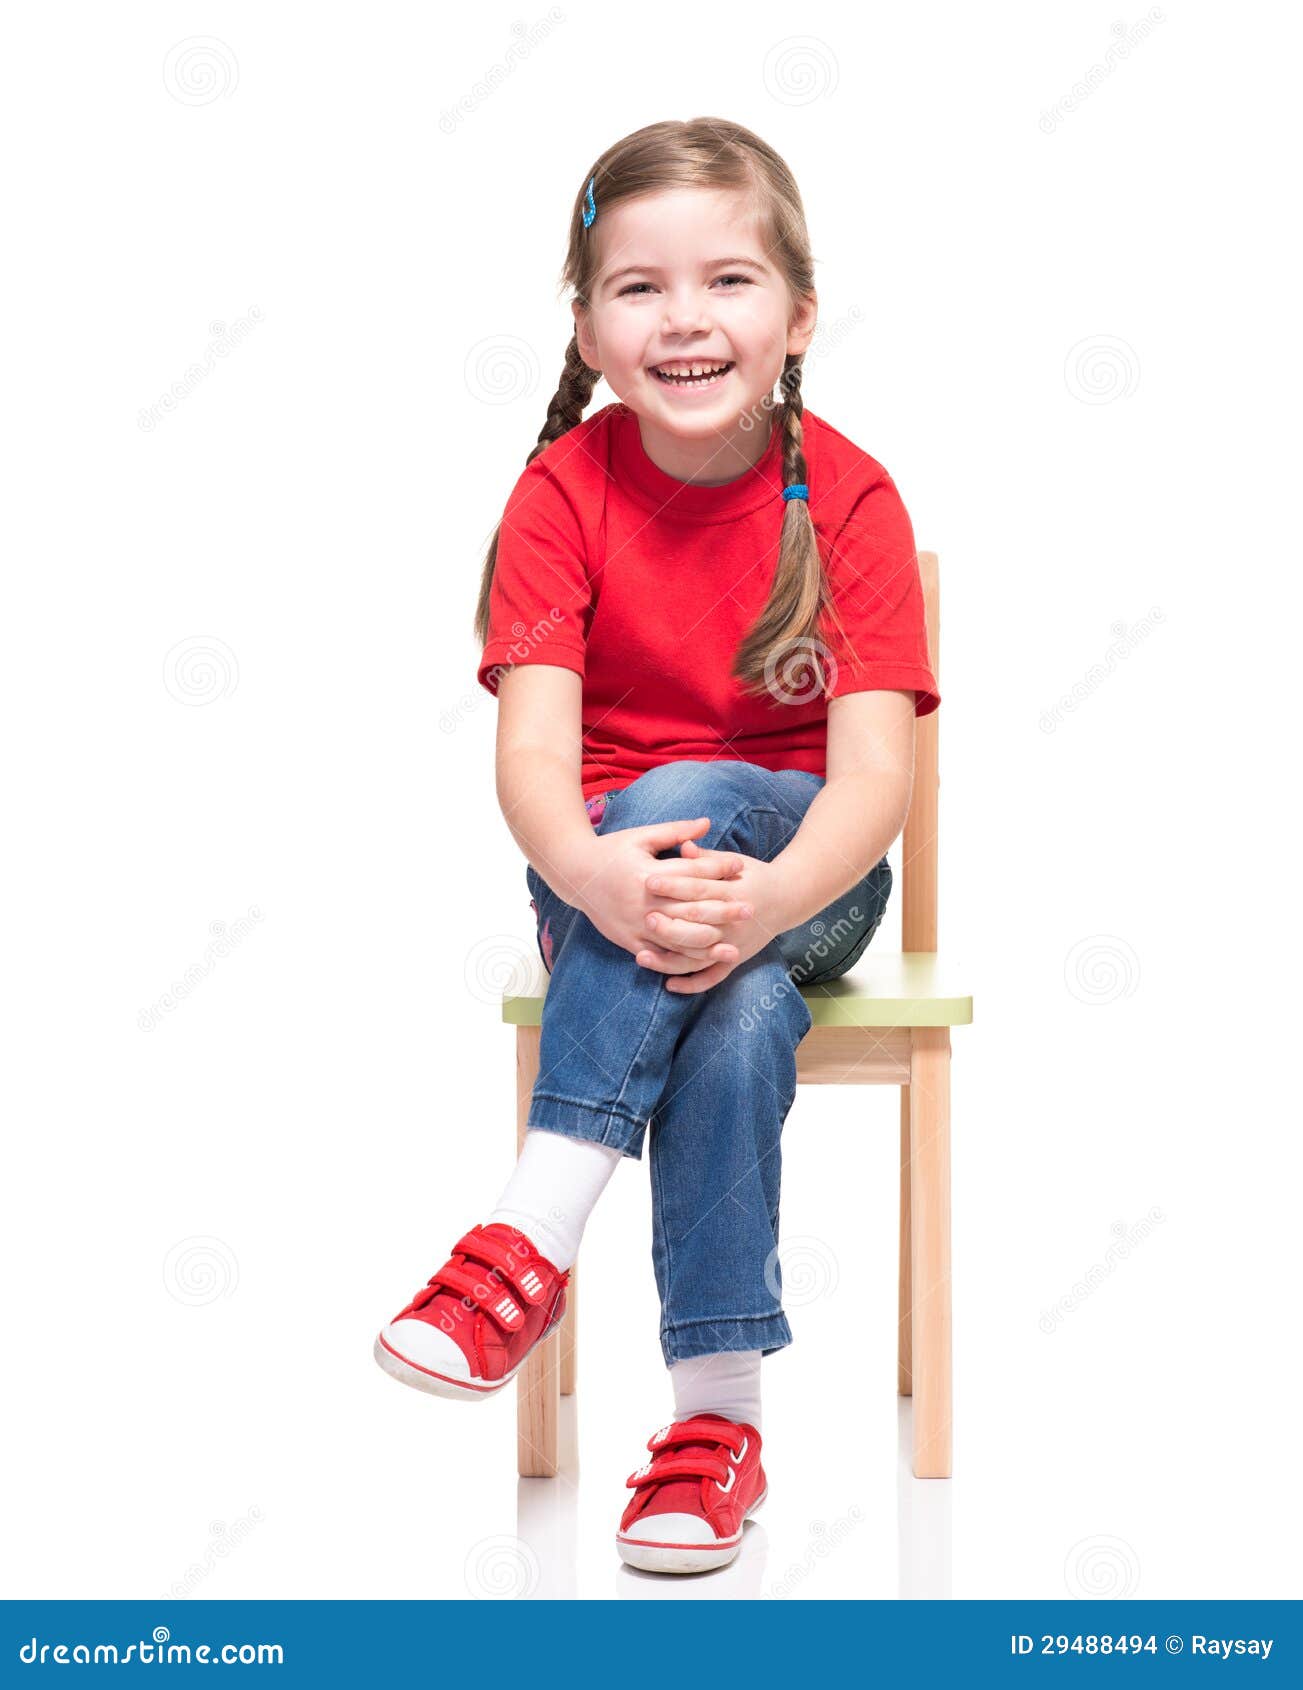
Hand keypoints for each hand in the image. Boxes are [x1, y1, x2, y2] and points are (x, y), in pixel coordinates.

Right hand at [570, 817, 750, 972]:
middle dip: (722, 910)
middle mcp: (643, 903)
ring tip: (734, 945)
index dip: (717, 868)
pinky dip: (682, 962)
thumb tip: (707, 823)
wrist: (574, 875)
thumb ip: (675, 831)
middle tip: (750, 908)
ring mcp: (636, 926)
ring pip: (677, 941)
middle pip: (689, 910)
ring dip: (707, 945)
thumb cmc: (611, 851)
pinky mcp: (629, 942)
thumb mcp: (641, 836)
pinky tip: (702, 963)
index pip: (690, 872)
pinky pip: (660, 958)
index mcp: (648, 874)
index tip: (741, 867)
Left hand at [637, 842, 785, 992]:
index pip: (699, 890)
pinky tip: (668, 985)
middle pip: (697, 926)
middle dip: (669, 924)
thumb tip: (683, 846)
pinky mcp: (736, 959)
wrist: (787, 899)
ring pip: (699, 956)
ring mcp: (735, 944)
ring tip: (642, 956)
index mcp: (733, 892)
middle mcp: (734, 922)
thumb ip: (706, 859)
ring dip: (670, 959)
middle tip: (644, 918)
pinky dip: (692, 984)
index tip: (649, 881)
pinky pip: (712, 977)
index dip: (674, 886)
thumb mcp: (734, 862)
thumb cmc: (753, 875)